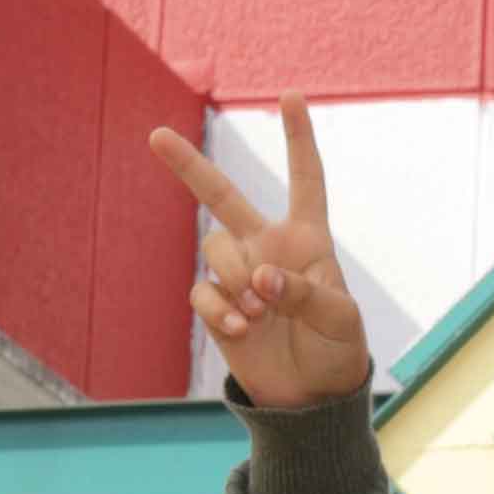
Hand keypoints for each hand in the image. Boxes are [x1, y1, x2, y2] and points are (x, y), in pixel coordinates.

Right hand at [153, 103, 377, 409]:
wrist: (311, 398)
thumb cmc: (338, 350)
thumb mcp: (339, 320)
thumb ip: (303, 292)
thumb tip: (260, 278)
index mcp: (307, 238)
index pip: (304, 179)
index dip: (298, 138)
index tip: (290, 95)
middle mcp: (266, 247)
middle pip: (222, 196)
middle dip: (188, 166)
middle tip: (155, 136)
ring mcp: (237, 275)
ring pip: (214, 249)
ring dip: (234, 277)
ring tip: (258, 312)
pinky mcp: (217, 307)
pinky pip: (202, 293)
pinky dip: (219, 309)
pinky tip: (241, 328)